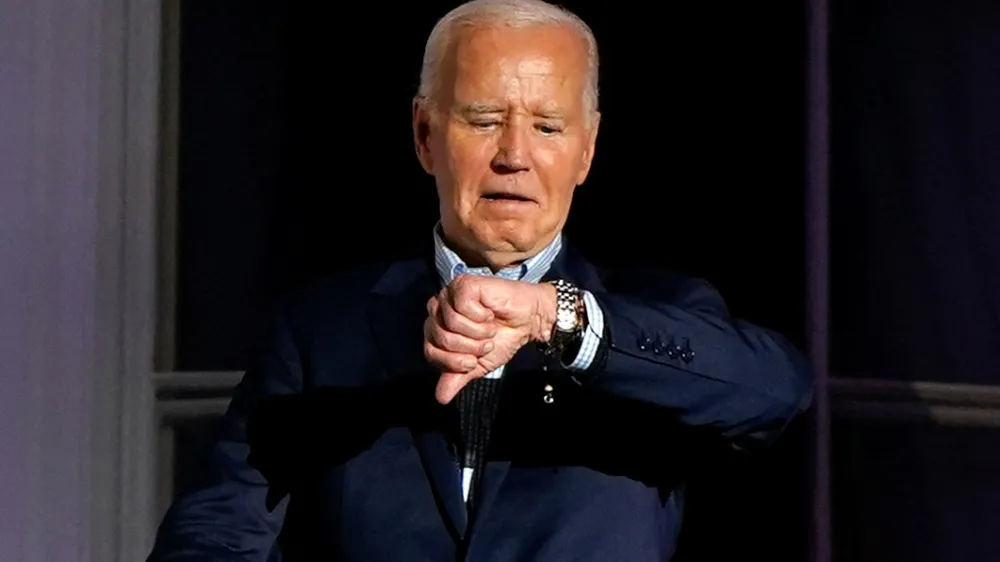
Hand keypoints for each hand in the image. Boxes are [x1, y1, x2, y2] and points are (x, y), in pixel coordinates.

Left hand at [423, 275, 556, 403]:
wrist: (529, 323)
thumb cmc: (503, 338)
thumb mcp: (478, 365)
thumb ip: (458, 377)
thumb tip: (440, 398)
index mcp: (437, 329)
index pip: (430, 352)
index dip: (454, 361)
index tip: (474, 360)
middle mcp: (438, 310)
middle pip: (440, 337)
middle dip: (469, 347)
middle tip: (486, 342)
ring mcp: (449, 295)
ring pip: (452, 322)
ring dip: (478, 331)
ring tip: (490, 327)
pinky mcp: (464, 284)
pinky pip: (463, 306)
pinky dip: (481, 316)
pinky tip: (489, 312)